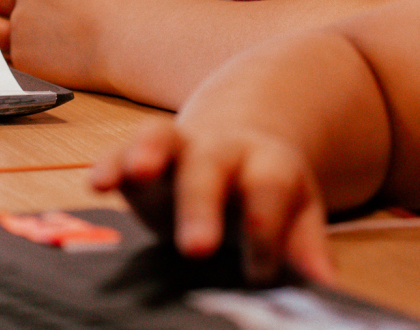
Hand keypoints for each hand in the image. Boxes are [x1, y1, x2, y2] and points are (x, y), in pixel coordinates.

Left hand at [7, 0, 166, 89]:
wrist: (138, 36)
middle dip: (44, 8)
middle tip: (77, 21)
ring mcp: (19, 17)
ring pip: (25, 28)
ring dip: (46, 35)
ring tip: (82, 42)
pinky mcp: (21, 52)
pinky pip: (29, 57)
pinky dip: (48, 61)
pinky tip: (76, 60)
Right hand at [90, 118, 335, 284]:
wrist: (241, 143)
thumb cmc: (268, 194)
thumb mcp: (296, 214)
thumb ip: (305, 245)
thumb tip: (322, 282)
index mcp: (268, 165)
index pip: (269, 190)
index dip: (265, 229)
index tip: (261, 271)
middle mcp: (222, 150)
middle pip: (211, 168)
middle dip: (202, 207)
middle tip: (197, 248)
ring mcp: (179, 147)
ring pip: (163, 137)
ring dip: (148, 154)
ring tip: (135, 175)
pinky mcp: (141, 154)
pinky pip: (123, 151)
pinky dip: (110, 164)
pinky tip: (97, 183)